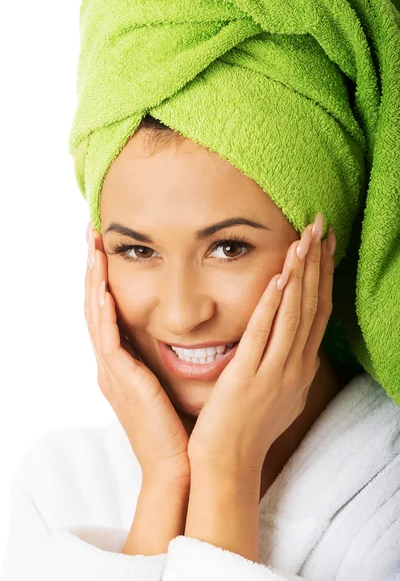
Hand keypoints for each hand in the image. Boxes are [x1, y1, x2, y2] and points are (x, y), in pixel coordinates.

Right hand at [84, 223, 190, 486]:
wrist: (179, 466)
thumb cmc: (181, 426)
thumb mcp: (171, 384)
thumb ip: (169, 359)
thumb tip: (189, 334)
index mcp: (123, 364)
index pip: (108, 312)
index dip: (104, 280)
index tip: (107, 249)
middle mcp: (112, 364)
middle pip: (95, 307)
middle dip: (93, 271)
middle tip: (91, 236)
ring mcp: (112, 372)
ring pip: (95, 316)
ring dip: (93, 280)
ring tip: (92, 247)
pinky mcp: (121, 380)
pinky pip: (107, 337)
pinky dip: (103, 309)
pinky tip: (103, 286)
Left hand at [187, 214, 334, 472]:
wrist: (228, 464)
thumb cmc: (246, 428)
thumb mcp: (276, 394)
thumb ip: (284, 365)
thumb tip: (293, 345)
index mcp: (299, 368)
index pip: (317, 312)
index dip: (322, 276)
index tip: (323, 246)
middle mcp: (294, 367)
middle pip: (311, 306)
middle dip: (316, 264)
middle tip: (319, 227)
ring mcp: (274, 373)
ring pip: (293, 315)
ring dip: (300, 275)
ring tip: (304, 241)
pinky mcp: (248, 378)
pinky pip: (264, 335)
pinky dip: (273, 305)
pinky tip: (278, 279)